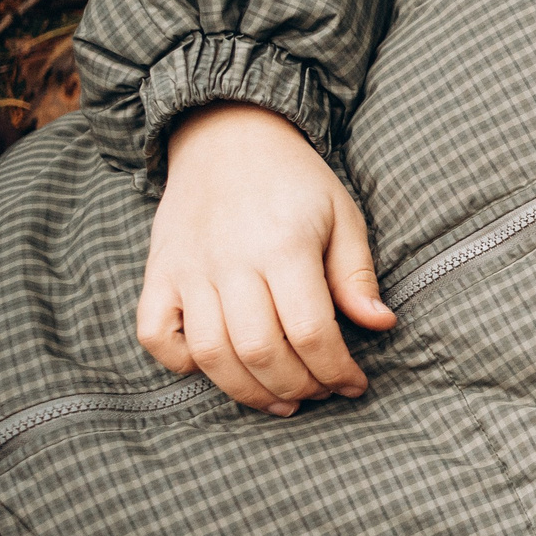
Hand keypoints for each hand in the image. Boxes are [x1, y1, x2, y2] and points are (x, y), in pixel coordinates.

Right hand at [136, 102, 395, 414]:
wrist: (229, 136)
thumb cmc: (296, 181)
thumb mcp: (342, 216)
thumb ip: (357, 275)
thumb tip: (381, 324)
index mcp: (284, 248)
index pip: (311, 332)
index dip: (336, 370)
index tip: (354, 384)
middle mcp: (230, 263)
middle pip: (260, 351)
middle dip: (297, 386)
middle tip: (320, 393)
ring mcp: (187, 270)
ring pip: (209, 354)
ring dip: (247, 390)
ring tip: (281, 400)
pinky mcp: (158, 273)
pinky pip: (154, 334)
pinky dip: (179, 363)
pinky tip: (216, 368)